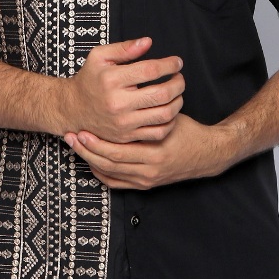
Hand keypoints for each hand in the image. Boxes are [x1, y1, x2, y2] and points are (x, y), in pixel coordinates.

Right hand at [60, 37, 184, 142]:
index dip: (169, 64)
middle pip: (161, 94)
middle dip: (178, 83)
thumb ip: (124, 48)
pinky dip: (170, 121)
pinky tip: (169, 110)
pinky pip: (158, 132)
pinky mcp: (127, 137)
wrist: (73, 109)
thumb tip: (148, 42)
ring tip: (177, 93)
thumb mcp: (99, 56)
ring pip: (164, 114)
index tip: (177, 62)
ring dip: (178, 101)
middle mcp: (118, 103)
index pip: (150, 70)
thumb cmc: (89, 79)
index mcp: (112, 80)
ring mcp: (123, 123)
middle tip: (180, 77)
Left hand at [64, 113, 236, 189]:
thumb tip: (125, 93)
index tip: (80, 130)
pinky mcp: (147, 185)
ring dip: (91, 160)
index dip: (95, 142)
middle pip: (108, 163)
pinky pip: (118, 183)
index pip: (116, 150)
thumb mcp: (169, 116)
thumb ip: (148, 109)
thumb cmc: (187, 130)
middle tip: (71, 137)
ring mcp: (147, 179)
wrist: (207, 154)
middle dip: (87, 150)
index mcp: (154, 151)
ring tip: (76, 146)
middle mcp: (149, 170)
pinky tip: (92, 162)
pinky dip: (102, 173)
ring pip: (110, 173)